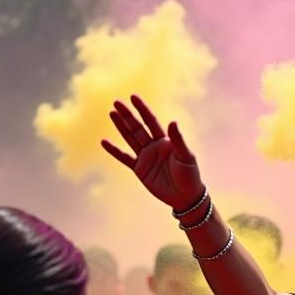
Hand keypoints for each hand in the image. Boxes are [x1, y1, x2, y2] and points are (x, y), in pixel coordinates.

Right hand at [101, 95, 204, 211]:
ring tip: (112, 113)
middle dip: (127, 115)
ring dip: (121, 127)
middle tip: (116, 102)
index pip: (151, 121)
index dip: (142, 109)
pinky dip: (114, 151)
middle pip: (138, 128)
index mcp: (165, 141)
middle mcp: (153, 146)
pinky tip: (104, 142)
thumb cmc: (190, 175)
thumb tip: (172, 121)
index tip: (133, 97)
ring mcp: (145, 158)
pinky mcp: (139, 170)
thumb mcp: (186, 156)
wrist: (185, 197)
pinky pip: (124, 158)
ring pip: (130, 139)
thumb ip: (178, 140)